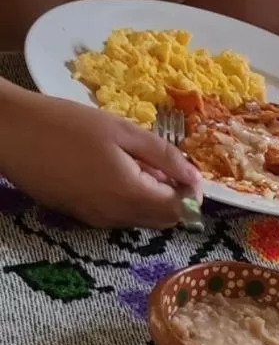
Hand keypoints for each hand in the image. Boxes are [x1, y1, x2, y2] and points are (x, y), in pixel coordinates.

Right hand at [0, 87, 202, 228]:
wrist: (10, 132)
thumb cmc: (64, 124)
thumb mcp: (120, 130)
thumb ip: (162, 155)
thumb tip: (195, 177)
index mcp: (130, 195)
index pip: (179, 211)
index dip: (190, 194)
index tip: (185, 171)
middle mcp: (117, 217)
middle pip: (163, 220)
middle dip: (172, 197)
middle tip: (158, 163)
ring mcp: (98, 220)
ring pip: (141, 219)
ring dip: (149, 198)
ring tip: (130, 162)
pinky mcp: (82, 218)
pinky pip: (119, 216)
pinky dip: (127, 200)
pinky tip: (110, 171)